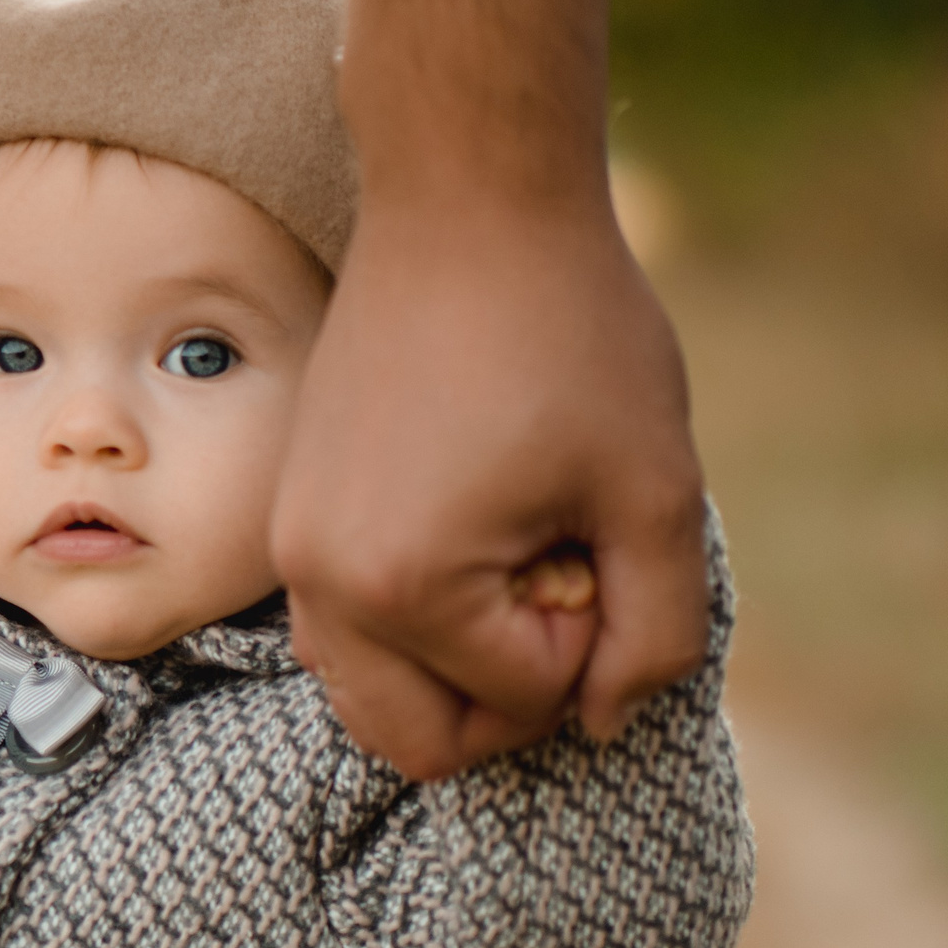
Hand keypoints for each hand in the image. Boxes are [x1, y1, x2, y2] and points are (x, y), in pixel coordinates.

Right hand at [272, 0, 708, 780]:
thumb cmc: (572, 335)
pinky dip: (407, 626)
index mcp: (406, 586)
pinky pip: (341, 630)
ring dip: (451, 668)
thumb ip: (655, 633)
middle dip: (509, 697)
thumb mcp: (655, 491)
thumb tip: (603, 722)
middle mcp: (324, 583)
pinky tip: (468, 538)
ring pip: (368, 694)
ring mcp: (294, 550)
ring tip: (514, 564)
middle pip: (416, 740)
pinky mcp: (291, 514)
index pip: (520, 701)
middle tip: (562, 594)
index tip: (604, 546)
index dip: (595, 643)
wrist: (468, 207)